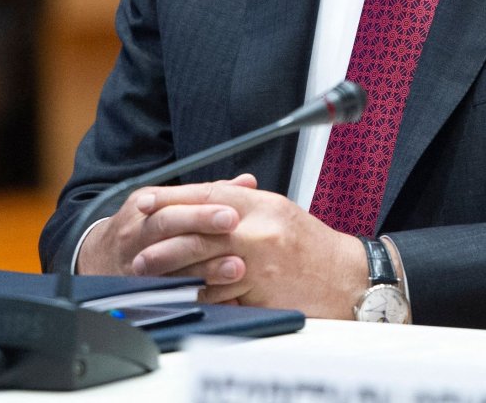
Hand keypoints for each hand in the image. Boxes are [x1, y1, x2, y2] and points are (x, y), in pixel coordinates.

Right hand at [76, 173, 257, 287]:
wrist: (98, 259)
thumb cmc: (143, 227)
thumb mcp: (165, 202)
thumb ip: (206, 194)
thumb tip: (247, 183)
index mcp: (143, 207)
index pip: (172, 205)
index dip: (202, 210)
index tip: (232, 213)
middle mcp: (136, 235)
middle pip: (166, 228)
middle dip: (200, 226)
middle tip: (233, 228)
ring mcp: (135, 266)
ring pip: (170, 267)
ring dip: (205, 269)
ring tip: (235, 268)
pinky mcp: (143, 293)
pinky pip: (172, 297)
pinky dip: (200, 298)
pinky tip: (225, 297)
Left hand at [141, 179, 365, 317]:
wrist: (347, 278)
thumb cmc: (312, 248)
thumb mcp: (279, 212)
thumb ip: (242, 203)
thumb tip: (203, 200)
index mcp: (265, 205)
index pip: (211, 194)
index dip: (174, 196)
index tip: (146, 200)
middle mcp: (261, 229)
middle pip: (201, 229)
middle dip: (165, 238)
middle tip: (138, 247)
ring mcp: (261, 262)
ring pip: (205, 262)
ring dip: (173, 268)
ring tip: (148, 271)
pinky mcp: (260, 291)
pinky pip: (220, 291)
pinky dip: (197, 291)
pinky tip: (180, 291)